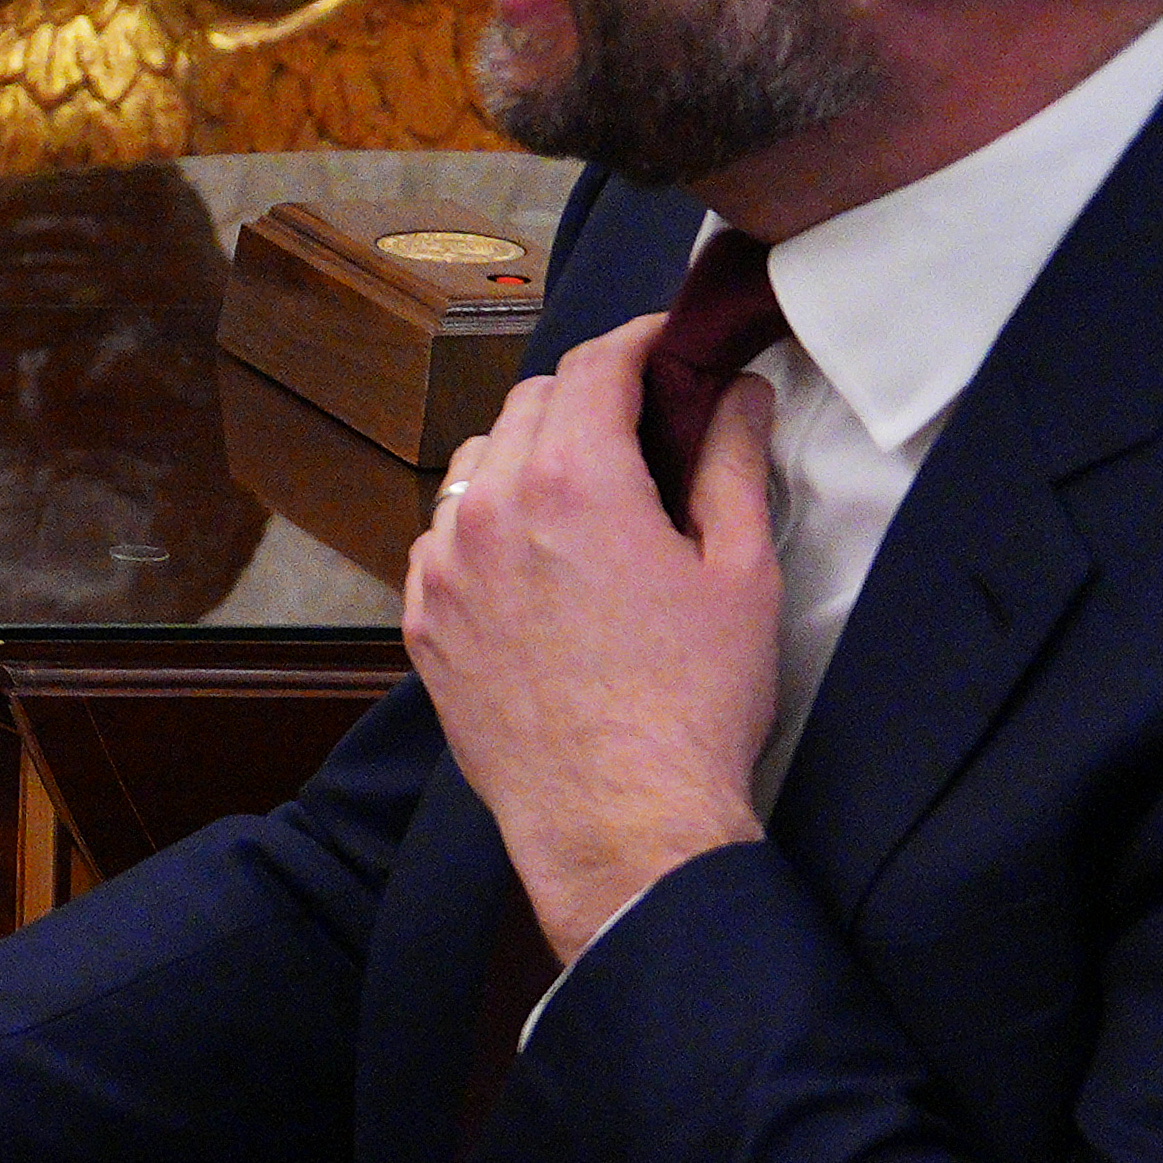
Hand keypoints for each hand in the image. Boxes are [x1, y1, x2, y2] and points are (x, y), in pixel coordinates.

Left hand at [403, 321, 784, 962]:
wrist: (620, 818)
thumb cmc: (692, 703)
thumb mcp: (740, 571)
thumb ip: (733, 464)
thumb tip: (736, 394)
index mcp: (574, 481)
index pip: (593, 366)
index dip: (636, 344)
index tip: (666, 346)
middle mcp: (490, 508)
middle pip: (528, 405)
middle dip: (585, 399)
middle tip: (642, 422)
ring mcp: (443, 566)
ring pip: (476, 467)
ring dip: (527, 458)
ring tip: (589, 494)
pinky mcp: (422, 621)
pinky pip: (443, 538)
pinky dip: (485, 526)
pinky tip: (535, 560)